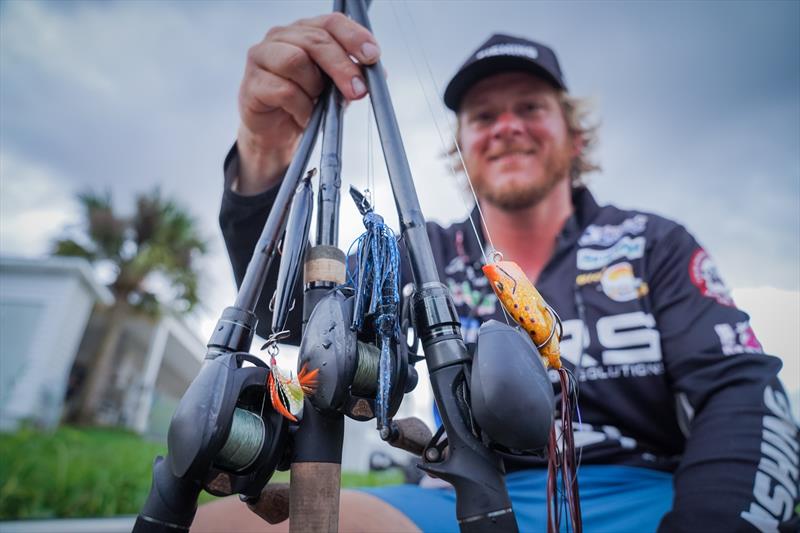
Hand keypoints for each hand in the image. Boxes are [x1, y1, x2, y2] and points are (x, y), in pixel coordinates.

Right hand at [235, 13, 380, 193]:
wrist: (277, 134)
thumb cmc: (306, 102)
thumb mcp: (336, 88)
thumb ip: (355, 76)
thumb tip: (380, 73)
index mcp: (305, 31)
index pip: (331, 22)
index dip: (354, 36)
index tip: (372, 56)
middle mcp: (281, 36)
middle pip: (316, 41)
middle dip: (342, 66)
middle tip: (358, 91)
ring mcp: (262, 57)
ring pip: (295, 61)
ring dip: (314, 87)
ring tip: (316, 103)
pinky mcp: (252, 83)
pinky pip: (284, 90)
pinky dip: (301, 107)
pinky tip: (303, 115)